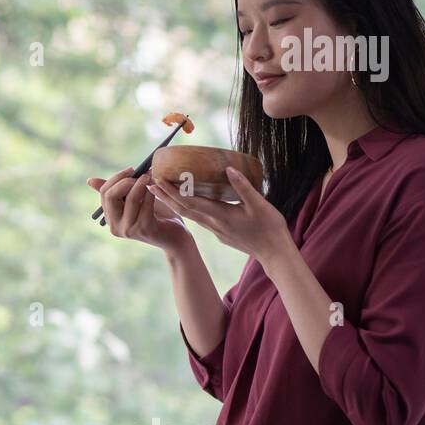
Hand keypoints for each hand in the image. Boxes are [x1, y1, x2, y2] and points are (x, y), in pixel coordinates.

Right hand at [87, 168, 191, 252]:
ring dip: (142, 184)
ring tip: (151, 176)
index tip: (132, 170)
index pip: (104, 193)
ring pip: (131, 199)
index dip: (116, 178)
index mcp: (110, 218)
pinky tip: (157, 187)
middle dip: (126, 181)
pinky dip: (152, 192)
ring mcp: (129, 229)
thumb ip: (117, 191)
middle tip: (141, 174)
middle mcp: (115, 227)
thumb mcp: (134, 200)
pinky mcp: (144, 229)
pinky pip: (146, 204)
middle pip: (111, 196)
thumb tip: (89, 180)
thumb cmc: (155, 216)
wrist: (174, 237)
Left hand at [147, 166, 292, 263]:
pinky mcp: (220, 233)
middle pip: (183, 209)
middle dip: (165, 196)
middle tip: (150, 184)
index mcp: (220, 216)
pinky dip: (187, 209)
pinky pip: (199, 219)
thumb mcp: (259, 204)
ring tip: (162, 191)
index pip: (189, 202)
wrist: (274, 254)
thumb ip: (243, 187)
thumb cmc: (269, 229)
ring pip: (190, 215)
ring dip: (174, 203)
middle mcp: (213, 224)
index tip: (159, 180)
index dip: (172, 191)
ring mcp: (216, 230)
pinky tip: (187, 203)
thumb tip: (229, 169)